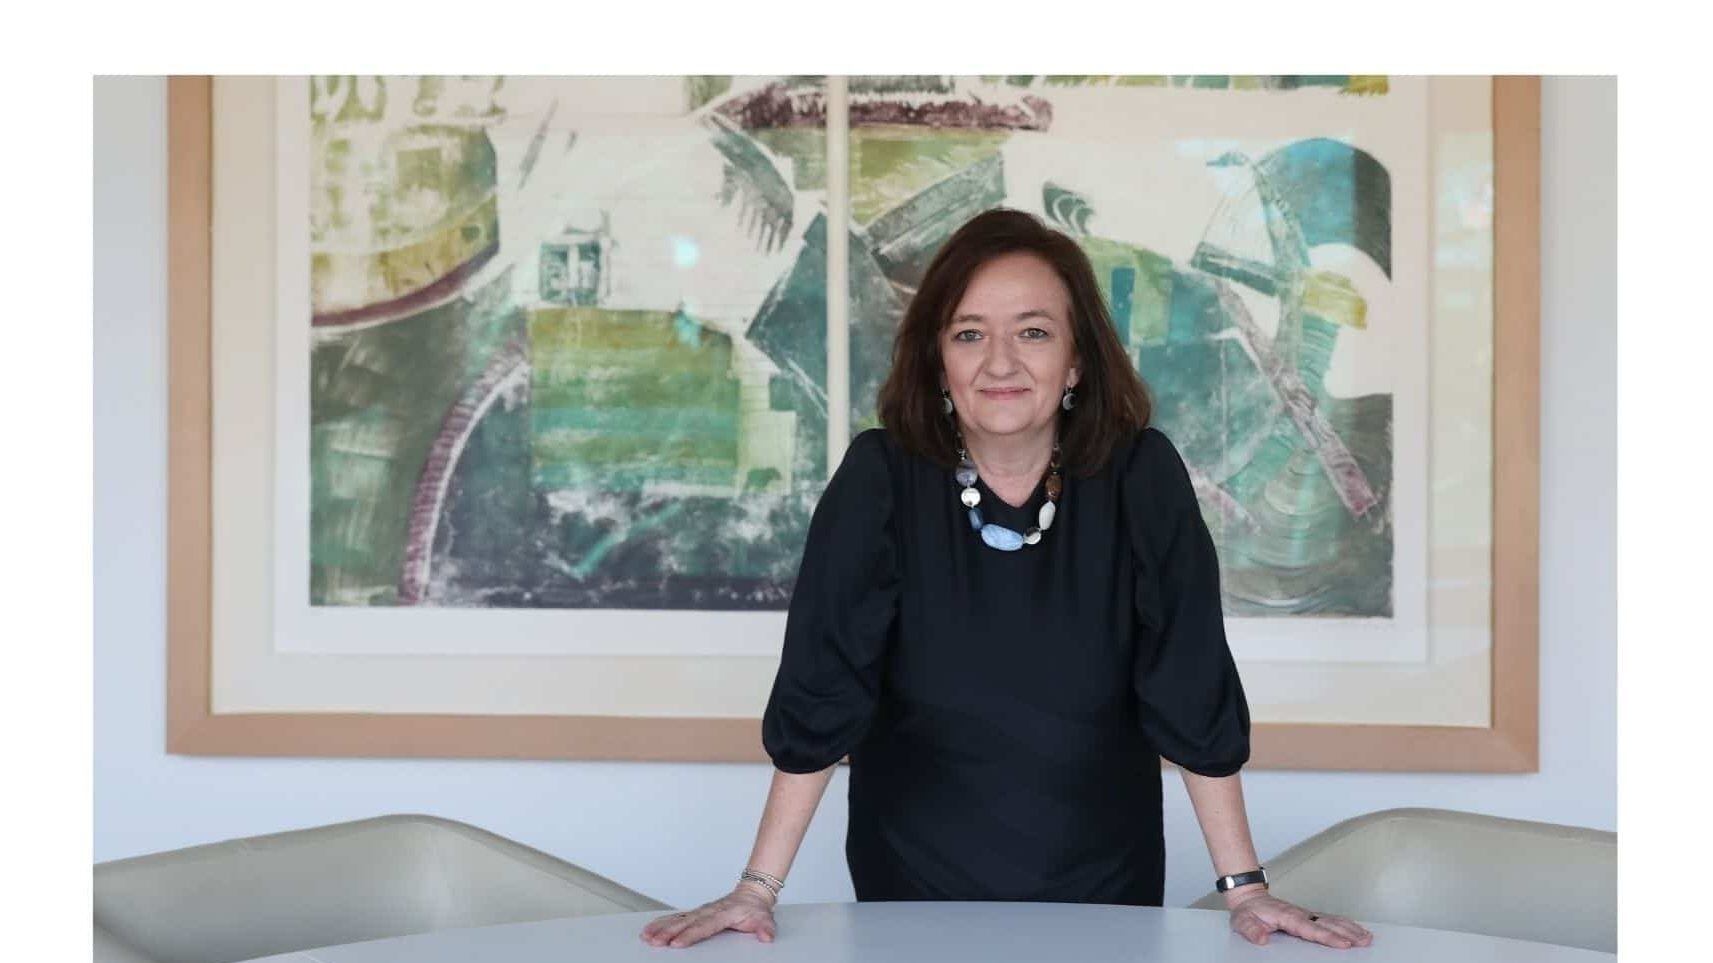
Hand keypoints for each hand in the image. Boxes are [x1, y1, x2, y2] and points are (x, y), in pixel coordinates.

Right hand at [639, 884, 777, 948]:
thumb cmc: (755, 908)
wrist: (752, 893)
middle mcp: (708, 911)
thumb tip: (767, 936)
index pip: (704, 926)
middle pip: (685, 922)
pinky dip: (662, 923)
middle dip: (668, 932)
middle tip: (655, 941)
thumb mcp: (764, 917)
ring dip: (661, 927)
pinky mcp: (695, 913)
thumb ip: (765, 927)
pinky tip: (650, 929)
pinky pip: (676, 917)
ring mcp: (700, 911)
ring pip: (677, 919)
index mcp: (723, 913)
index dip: (690, 935)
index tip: (677, 943)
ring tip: (647, 936)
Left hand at [1226, 889, 1373, 948]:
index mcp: (1287, 916)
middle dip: (1347, 933)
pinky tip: (1356, 930)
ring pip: (1332, 920)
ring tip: (1367, 937)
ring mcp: (1306, 913)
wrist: (1249, 897)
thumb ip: (1252, 930)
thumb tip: (1261, 939)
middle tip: (1364, 942)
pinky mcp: (1308, 915)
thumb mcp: (1242, 922)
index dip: (1328, 936)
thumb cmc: (1248, 911)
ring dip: (1350, 928)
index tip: (1343, 943)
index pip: (1311, 928)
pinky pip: (1330, 919)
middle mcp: (1300, 913)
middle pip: (1328, 923)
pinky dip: (1345, 924)